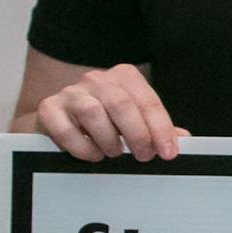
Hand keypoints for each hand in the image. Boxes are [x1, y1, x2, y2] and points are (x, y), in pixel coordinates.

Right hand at [34, 64, 185, 161]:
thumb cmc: (105, 120)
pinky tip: (93, 154)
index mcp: (124, 77)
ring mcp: (71, 92)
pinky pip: (66, 129)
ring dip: (108, 140)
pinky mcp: (49, 109)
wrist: (61, 121)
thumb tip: (182, 140)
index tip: (169, 152)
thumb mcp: (134, 120)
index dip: (161, 129)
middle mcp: (97, 79)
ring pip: (93, 113)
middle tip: (143, 156)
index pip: (147, 101)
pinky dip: (83, 147)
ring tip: (114, 153)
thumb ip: (156, 128)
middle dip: (137, 134)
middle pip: (122, 104)